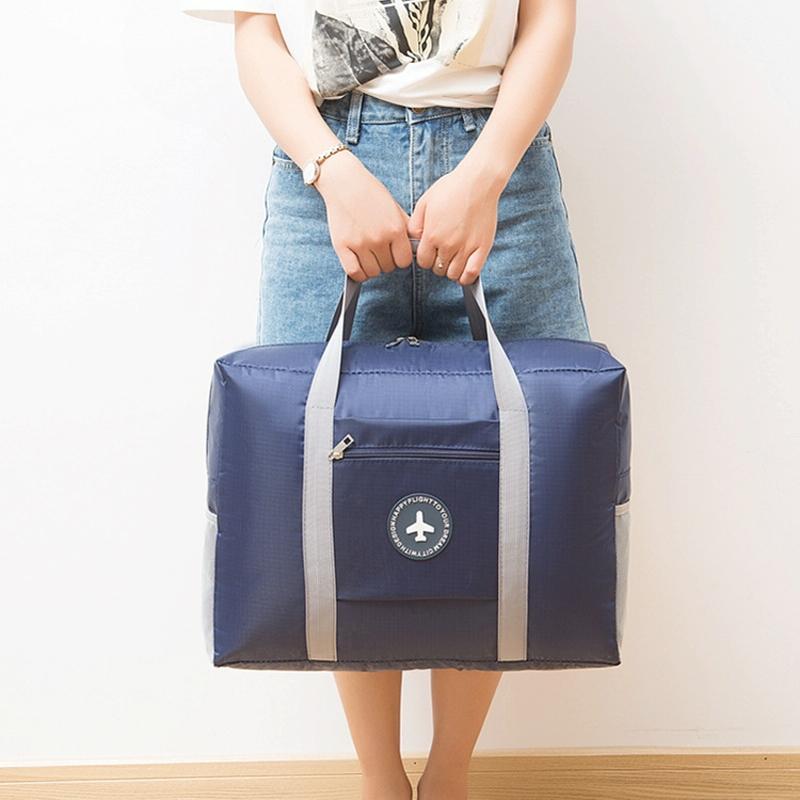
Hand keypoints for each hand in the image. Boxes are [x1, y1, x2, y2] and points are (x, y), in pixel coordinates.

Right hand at [315, 150, 413, 281]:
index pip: (404, 261)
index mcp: (395, 229)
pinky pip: (354, 272)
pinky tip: (359, 265)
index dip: (400, 259)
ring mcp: (360, 243)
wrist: (345, 182)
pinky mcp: (342, 246)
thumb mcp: (395, 208)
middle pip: (388, 267)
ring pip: (372, 272)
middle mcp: (379, 238)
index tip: (395, 253)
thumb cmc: (371, 193)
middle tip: (379, 251)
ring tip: (369, 256)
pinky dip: (358, 274)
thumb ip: (405, 229)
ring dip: (372, 268)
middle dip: (386, 261)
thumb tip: (415, 248)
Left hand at [407, 161, 504, 284]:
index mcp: (432, 235)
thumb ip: (415, 225)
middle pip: (437, 269)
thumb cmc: (451, 189)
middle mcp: (448, 244)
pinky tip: (463, 271)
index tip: (430, 252)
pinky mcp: (482, 248)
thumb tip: (412, 241)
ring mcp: (466, 247)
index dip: (425, 258)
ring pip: (453, 274)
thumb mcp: (424, 203)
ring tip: (453, 259)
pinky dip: (466, 277)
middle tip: (442, 253)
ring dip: (451, 270)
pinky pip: (472, 273)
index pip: (423, 262)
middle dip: (437, 263)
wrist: (478, 181)